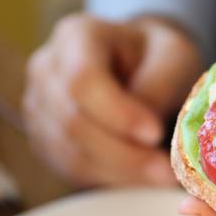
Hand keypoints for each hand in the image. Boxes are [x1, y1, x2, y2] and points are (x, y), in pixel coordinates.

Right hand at [24, 13, 202, 186]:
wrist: (142, 63)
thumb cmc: (159, 55)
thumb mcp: (174, 56)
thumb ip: (158, 87)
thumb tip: (145, 135)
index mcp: (76, 36)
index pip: (82, 80)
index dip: (117, 113)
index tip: (156, 132)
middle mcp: (46, 70)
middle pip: (72, 123)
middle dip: (124, 154)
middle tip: (167, 171)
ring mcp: (41, 107)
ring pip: (70, 154)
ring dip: (120, 172)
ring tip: (163, 177)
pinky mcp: (48, 140)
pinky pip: (74, 169)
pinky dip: (112, 179)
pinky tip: (143, 179)